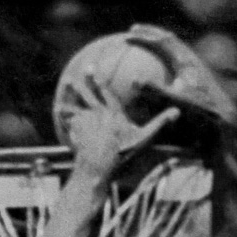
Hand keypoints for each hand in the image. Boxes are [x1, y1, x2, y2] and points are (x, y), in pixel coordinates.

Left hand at [61, 74, 179, 177]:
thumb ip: (159, 124)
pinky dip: (65, 115)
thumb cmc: (122, 154)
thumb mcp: (143, 139)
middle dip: (85, 82)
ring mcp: (84, 123)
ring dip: (71, 94)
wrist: (97, 168)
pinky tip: (59, 111)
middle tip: (81, 71)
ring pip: (76, 105)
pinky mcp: (75, 133)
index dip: (99, 80)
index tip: (94, 68)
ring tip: (66, 83)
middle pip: (89, 95)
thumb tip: (177, 111)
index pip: (106, 93)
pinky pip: (69, 121)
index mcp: (112, 113)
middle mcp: (97, 114)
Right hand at [126, 24, 236, 129]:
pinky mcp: (195, 73)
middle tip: (133, 29)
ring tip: (144, 41)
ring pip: (173, 46)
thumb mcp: (175, 100)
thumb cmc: (198, 110)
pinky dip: (163, 55)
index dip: (144, 36)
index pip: (162, 41)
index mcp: (185, 60)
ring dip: (158, 41)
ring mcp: (193, 64)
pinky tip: (155, 65)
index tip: (128, 35)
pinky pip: (175, 58)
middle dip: (150, 32)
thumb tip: (135, 80)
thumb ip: (156, 90)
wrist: (220, 114)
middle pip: (167, 37)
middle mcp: (190, 58)